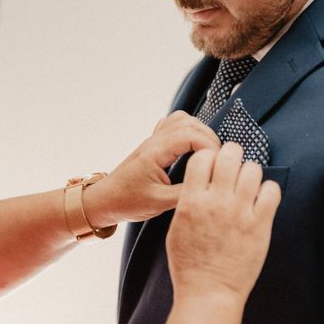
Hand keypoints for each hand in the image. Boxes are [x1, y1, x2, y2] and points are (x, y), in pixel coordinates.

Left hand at [83, 111, 220, 225]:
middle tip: (218, 161)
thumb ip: (186, 193)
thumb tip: (210, 186)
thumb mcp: (160, 203)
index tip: (218, 164)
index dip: (210, 147)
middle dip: (210, 139)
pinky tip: (194, 148)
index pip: (191, 135)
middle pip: (191, 124)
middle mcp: (155, 141)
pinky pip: (175, 124)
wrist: (105, 200)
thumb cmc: (128, 202)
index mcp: (156, 152)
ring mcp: (154, 140)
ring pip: (183, 120)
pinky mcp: (154, 143)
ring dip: (201, 132)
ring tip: (209, 153)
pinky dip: (189, 130)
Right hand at [166, 142, 280, 303]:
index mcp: (192, 201)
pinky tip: (262, 198)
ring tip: (248, 183)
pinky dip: (268, 190)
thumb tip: (201, 180)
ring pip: (253, 169)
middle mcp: (216, 202)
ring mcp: (240, 212)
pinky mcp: (260, 225)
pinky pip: (272, 191)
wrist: (209, 293)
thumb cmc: (189, 264)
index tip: (213, 164)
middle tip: (234, 163)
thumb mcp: (176, 228)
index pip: (202, 157)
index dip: (209, 156)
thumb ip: (188, 200)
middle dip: (232, 154)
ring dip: (250, 172)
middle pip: (229, 155)